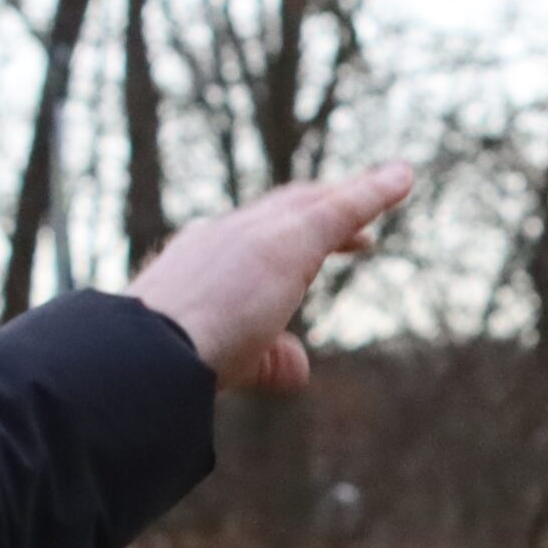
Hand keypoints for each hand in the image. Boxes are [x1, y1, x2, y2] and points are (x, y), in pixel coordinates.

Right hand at [124, 163, 412, 391]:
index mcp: (201, 263)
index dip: (285, 238)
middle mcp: (224, 237)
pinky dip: (371, 193)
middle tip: (359, 227)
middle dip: (322, 209)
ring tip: (395, 182)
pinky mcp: (286, 242)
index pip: (250, 239)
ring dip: (352, 196)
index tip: (310, 250)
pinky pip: (338, 210)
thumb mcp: (230, 364)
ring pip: (311, 204)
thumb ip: (267, 361)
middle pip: (283, 209)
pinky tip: (402, 179)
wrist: (145, 355)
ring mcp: (252, 235)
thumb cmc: (172, 367)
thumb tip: (299, 366)